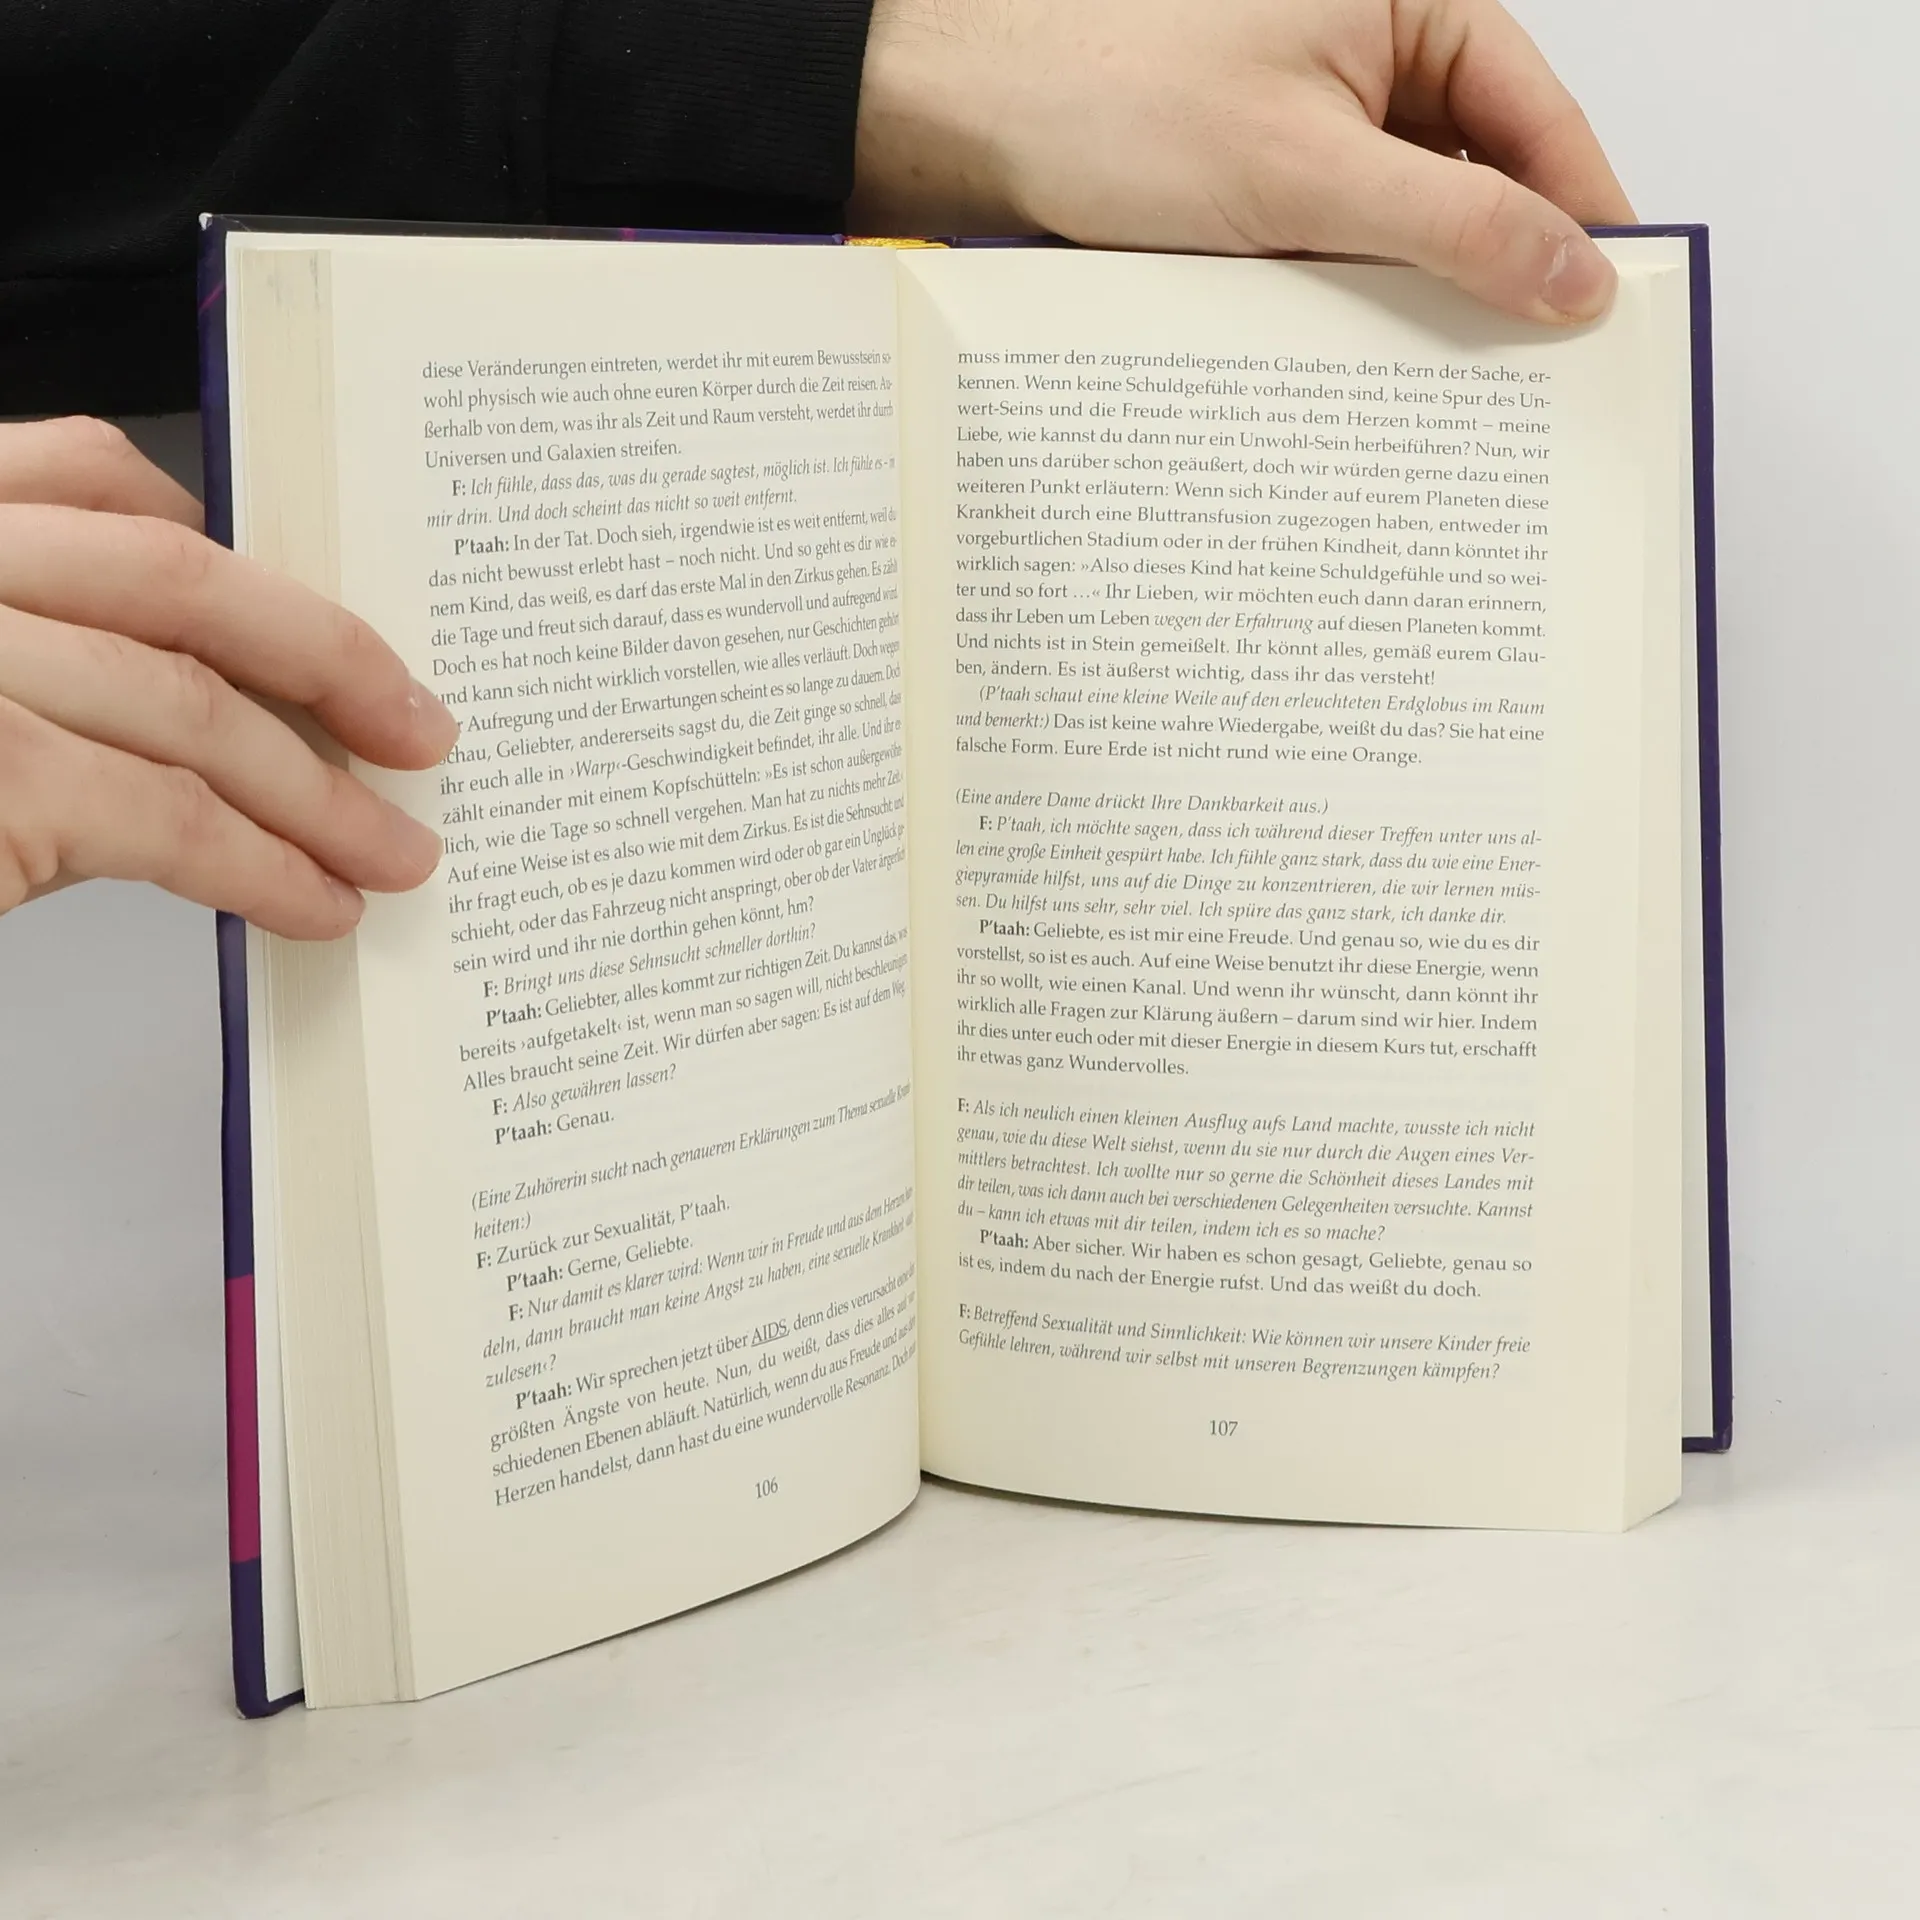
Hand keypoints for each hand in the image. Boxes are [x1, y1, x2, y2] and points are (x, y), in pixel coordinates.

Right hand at [0, 417, 455, 939]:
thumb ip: (41, 660)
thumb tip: (206, 705)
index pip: (84, 476)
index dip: (222, 546)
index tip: (313, 622)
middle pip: (173, 579)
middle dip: (322, 658)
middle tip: (415, 729)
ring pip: (190, 706)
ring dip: (318, 794)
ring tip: (392, 853)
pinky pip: (167, 817)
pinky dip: (262, 868)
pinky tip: (314, 904)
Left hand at [852, 0, 1632, 323]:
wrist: (966, 128)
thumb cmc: (1109, 102)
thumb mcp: (1304, 172)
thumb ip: (1452, 224)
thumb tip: (1572, 272)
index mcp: (1405, 5)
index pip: (1537, 115)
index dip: (1581, 213)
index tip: (1611, 308)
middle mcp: (1368, 54)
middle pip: (1480, 174)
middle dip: (1501, 269)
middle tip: (1534, 374)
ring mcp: (1313, 122)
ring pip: (1406, 224)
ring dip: (1420, 298)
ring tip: (1447, 388)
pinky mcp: (1263, 183)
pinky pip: (1339, 248)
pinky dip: (1352, 303)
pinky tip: (1359, 369)